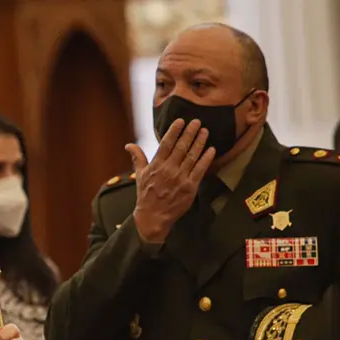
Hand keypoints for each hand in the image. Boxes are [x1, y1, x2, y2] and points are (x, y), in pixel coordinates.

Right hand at [127, 118, 216, 242]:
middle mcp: (169, 170)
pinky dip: (206, 159)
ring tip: (204, 131)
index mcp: (156, 165)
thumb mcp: (140, 175)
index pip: (166, 144)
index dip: (174, 131)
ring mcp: (180, 178)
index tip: (181, 121)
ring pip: (192, 156)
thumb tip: (128, 145)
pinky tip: (211, 149)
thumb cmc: (146, 195)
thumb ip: (137, 158)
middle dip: (190, 133)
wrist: (153, 217)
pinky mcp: (190, 187)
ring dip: (200, 142)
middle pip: (181, 147)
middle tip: (197, 121)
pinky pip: (200, 170)